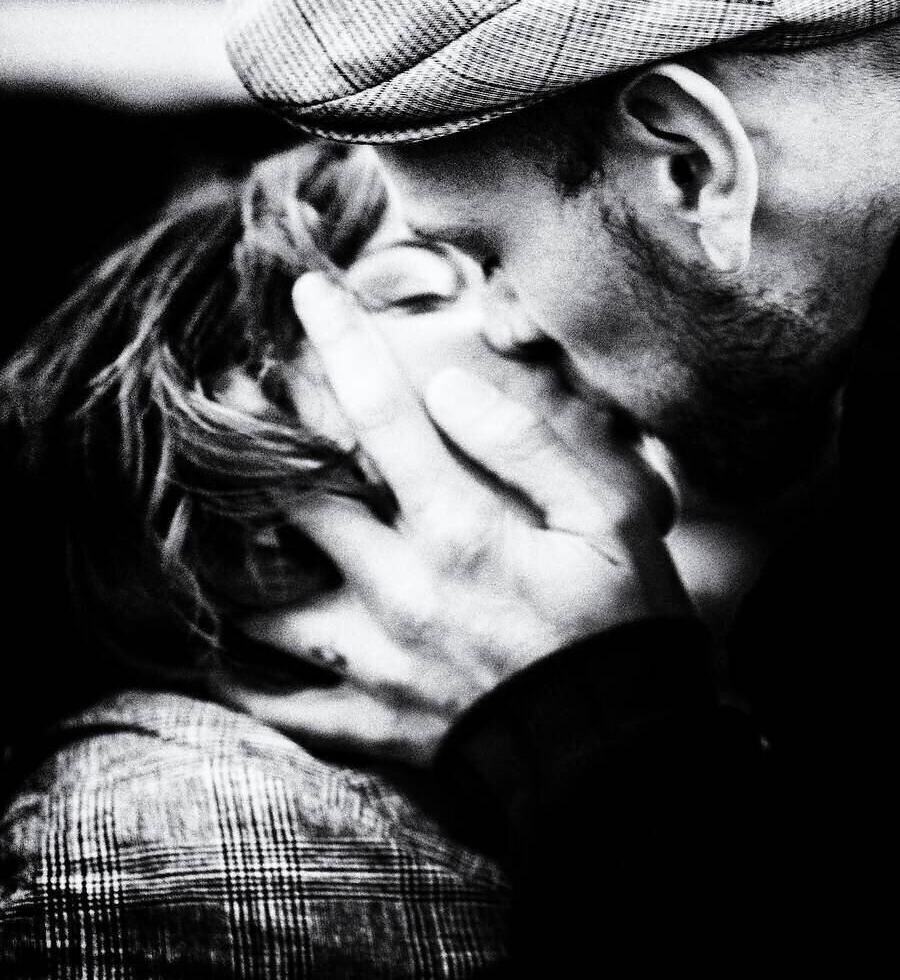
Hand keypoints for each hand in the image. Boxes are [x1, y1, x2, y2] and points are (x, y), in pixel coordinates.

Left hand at [215, 273, 691, 764]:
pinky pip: (280, 704)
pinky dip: (239, 676)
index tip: (307, 292)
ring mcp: (376, 660)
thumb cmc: (621, 625)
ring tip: (198, 513)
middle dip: (252, 433)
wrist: (616, 752)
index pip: (382, 414)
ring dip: (225, 552)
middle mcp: (400, 587)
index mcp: (459, 530)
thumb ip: (528, 446)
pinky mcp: (371, 721)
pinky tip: (212, 648)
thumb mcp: (611, 520)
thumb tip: (449, 388)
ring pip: (262, 600)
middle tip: (223, 393)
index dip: (340, 343)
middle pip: (296, 494)